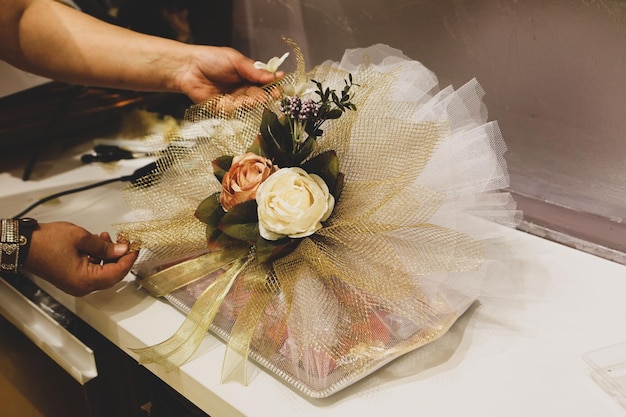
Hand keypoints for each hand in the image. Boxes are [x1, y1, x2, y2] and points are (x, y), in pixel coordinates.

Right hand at [24, 222, 138, 295]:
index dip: (129, 258)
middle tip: (125, 241)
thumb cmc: (46, 242)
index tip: (135, 246)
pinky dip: (98, 258)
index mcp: (85, 280)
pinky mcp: (72, 279)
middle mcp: (82, 287)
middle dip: (120, 256)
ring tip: (107, 237)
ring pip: (103, 272)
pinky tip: (97, 244)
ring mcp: (76, 284)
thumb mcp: (82, 238)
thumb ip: (105, 246)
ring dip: (109, 256)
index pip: (117, 272)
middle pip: (112, 275)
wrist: (23, 244)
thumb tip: (122, 249)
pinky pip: (92, 271)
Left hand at [177, 45, 282, 102]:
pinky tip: (228, 101)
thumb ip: (255, 71)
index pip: (265, 83)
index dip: (272, 87)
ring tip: (248, 99)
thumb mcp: (236, 61)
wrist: (188, 68)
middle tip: (265, 97)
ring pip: (247, 106)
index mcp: (248, 75)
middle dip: (262, 97)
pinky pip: (233, 111)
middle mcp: (242, 88)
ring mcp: (233, 100)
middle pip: (259, 96)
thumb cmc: (211, 60)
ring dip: (249, 103)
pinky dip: (232, 107)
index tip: (279, 90)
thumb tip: (276, 76)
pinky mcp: (223, 109)